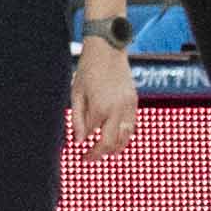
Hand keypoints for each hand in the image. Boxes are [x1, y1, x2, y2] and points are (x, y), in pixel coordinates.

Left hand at [73, 37, 136, 156]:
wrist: (107, 50)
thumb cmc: (87, 70)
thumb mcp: (76, 93)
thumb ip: (77, 118)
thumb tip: (78, 140)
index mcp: (100, 107)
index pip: (92, 134)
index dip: (84, 145)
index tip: (79, 153)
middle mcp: (117, 110)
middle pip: (110, 142)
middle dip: (99, 154)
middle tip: (88, 159)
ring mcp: (129, 107)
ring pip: (125, 138)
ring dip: (114, 149)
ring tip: (102, 153)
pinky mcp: (135, 103)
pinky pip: (131, 126)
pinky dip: (124, 136)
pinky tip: (115, 140)